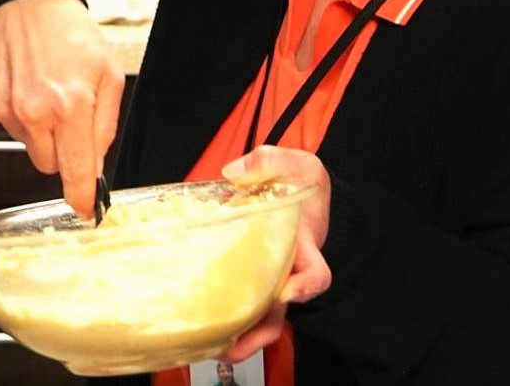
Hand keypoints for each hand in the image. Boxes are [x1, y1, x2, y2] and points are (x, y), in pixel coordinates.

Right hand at [0, 0, 123, 218]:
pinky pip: (8, 125)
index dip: (82, 194)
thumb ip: (105, 124)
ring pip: (28, 144)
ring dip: (40, 127)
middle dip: (63, 148)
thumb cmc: (70, 33)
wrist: (25, 2)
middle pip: (49, 163)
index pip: (75, 168)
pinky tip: (27, 84)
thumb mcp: (109, 74)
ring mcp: (4, 108)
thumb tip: (98, 163)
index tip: (86, 211)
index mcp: (71, 104)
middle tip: (69, 114)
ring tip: (48, 89)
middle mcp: (34, 111)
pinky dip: (19, 112)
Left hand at [218, 146, 331, 361]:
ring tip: (205, 348)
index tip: (288, 292)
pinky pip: (236, 306)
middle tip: (230, 346)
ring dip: (235, 338)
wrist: (302, 196)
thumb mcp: (299, 164)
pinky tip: (193, 325)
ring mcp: (267, 281)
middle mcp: (287, 272)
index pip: (316, 274)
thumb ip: (272, 161)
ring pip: (256, 319)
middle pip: (280, 313)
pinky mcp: (246, 281)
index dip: (305, 287)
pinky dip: (219, 320)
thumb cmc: (303, 185)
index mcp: (303, 246)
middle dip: (257, 334)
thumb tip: (234, 172)